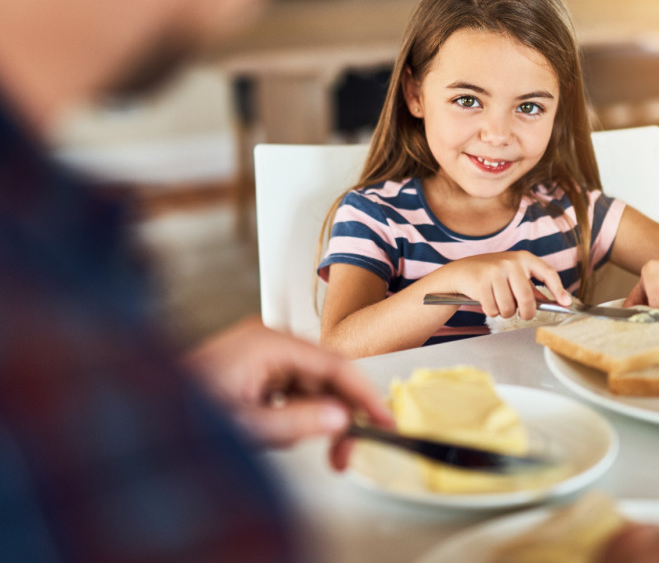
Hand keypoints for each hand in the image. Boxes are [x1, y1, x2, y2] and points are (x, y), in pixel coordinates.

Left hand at [183, 316, 392, 469]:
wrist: (142, 418)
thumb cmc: (180, 413)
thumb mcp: (248, 426)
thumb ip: (299, 423)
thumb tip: (339, 419)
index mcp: (266, 342)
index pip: (333, 364)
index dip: (363, 395)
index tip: (383, 420)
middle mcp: (264, 340)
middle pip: (323, 374)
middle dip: (340, 413)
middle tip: (348, 452)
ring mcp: (257, 353)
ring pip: (309, 384)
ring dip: (318, 418)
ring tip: (320, 452)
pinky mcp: (250, 368)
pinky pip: (290, 388)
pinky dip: (298, 413)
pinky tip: (291, 434)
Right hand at [443, 251, 570, 319]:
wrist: (462, 270)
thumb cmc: (492, 274)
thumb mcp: (513, 274)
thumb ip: (531, 287)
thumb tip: (553, 301)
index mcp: (523, 258)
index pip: (548, 273)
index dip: (559, 289)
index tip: (567, 303)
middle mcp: (511, 262)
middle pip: (527, 299)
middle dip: (526, 312)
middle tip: (523, 315)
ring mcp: (495, 272)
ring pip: (509, 308)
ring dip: (505, 312)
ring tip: (499, 303)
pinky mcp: (481, 283)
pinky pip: (493, 310)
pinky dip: (491, 312)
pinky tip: (487, 301)